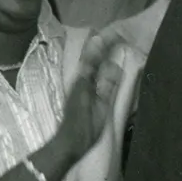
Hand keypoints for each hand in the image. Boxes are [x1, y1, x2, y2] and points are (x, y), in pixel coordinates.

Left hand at [44, 26, 133, 176]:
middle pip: (88, 60)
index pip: (94, 59)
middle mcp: (77, 84)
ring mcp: (76, 90)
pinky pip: (86, 76)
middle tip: (110, 35)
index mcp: (83, 85)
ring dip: (95, 56)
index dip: (102, 46)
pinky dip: (93, 68)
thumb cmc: (85, 131)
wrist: (67, 146)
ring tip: (105, 45)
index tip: (112, 34)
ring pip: (86, 67)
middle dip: (98, 47)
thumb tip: (114, 67)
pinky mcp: (77, 97)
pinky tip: (99, 69)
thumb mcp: (100, 111)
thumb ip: (106, 89)